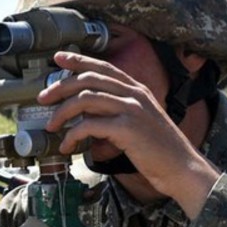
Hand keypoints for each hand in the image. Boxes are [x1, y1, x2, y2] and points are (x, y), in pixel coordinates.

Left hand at [37, 51, 217, 217]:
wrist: (183, 168)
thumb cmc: (160, 150)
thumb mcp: (142, 121)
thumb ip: (119, 111)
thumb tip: (88, 116)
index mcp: (138, 90)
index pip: (104, 66)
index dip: (79, 60)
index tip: (58, 58)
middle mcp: (135, 94)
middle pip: (89, 79)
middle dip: (60, 86)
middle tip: (43, 98)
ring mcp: (132, 110)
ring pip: (86, 99)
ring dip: (62, 113)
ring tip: (51, 127)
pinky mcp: (127, 129)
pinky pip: (90, 125)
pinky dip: (73, 135)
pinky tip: (68, 146)